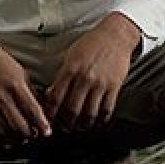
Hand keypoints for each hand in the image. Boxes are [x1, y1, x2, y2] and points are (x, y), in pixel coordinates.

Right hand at [0, 41, 50, 145]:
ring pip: (4, 130)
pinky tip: (8, 141)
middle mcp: (2, 96)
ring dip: (16, 139)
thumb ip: (31, 93)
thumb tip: (43, 112)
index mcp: (16, 86)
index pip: (32, 110)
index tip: (47, 133)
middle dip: (29, 135)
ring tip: (23, 139)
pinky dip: (0, 139)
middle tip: (35, 136)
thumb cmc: (2, 65)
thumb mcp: (22, 74)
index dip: (41, 124)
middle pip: (18, 124)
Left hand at [45, 13, 141, 130]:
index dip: (51, 113)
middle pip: (72, 110)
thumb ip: (62, 75)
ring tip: (80, 127)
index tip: (49, 119)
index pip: (56, 98)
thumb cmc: (92, 43)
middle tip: (64, 127)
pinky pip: (107, 109)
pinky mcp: (114, 86)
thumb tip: (52, 93)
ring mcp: (100, 84)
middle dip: (66, 123)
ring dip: (83, 125)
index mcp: (71, 69)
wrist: (115, 35)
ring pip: (89, 113)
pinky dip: (101, 119)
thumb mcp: (71, 55)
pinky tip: (97, 121)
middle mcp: (84, 78)